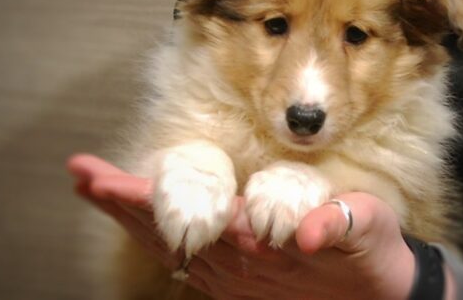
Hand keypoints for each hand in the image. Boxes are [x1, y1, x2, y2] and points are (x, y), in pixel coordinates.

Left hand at [67, 154, 454, 299]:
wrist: (381, 296)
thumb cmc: (372, 255)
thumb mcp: (368, 230)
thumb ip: (340, 224)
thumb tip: (310, 233)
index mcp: (267, 244)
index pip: (196, 218)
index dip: (151, 201)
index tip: (109, 182)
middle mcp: (242, 263)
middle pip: (170, 232)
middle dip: (123, 203)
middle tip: (82, 175)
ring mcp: (236, 277)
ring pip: (170, 246)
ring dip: (130, 217)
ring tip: (94, 188)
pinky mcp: (239, 283)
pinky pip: (186, 260)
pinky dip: (154, 236)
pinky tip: (136, 220)